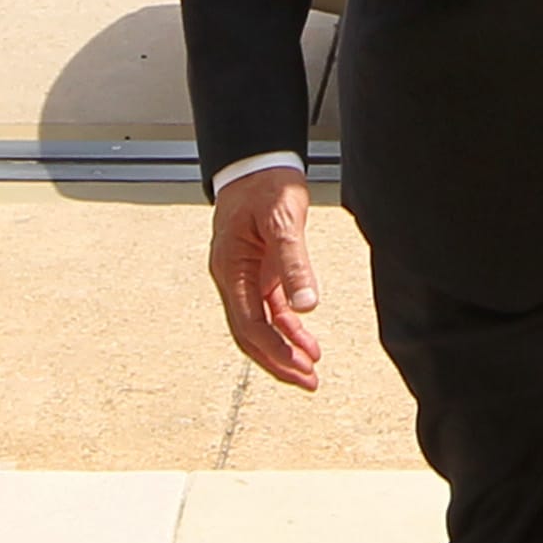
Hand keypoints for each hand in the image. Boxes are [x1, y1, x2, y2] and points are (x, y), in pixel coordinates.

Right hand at [208, 162, 325, 391]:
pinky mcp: (259, 270)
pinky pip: (270, 309)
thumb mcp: (283, 220)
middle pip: (251, 333)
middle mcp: (232, 277)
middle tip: (308, 382)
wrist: (258, 159)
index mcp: (230, 268)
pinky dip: (288, 327)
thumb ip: (294, 263)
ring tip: (311, 369)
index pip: (248, 324)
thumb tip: (306, 304)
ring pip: (261, 324)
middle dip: (278, 361)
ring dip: (285, 348)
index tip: (299, 369)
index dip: (273, 352)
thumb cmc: (265, 184)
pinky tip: (308, 341)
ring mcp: (244, 275)